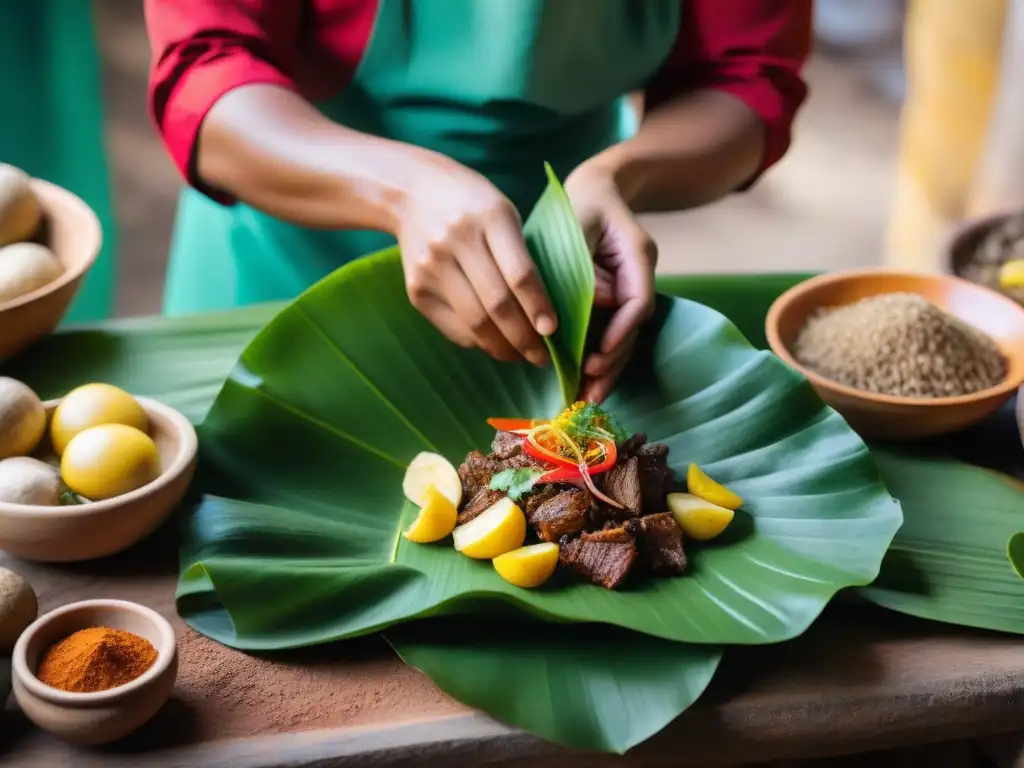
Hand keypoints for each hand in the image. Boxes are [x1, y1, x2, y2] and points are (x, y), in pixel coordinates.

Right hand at [396, 155, 555, 364]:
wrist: (410, 192)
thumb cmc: (472, 204)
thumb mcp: (503, 212)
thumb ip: (521, 255)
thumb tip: (544, 313)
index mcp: (490, 217)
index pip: (519, 274)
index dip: (538, 307)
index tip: (553, 331)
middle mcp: (457, 241)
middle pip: (496, 304)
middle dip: (524, 338)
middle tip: (542, 356)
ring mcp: (432, 266)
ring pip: (474, 322)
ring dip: (502, 347)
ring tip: (521, 356)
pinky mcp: (416, 288)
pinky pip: (453, 326)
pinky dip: (477, 341)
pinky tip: (494, 344)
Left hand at [565, 162, 656, 402]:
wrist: (596, 188)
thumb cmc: (583, 200)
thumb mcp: (581, 221)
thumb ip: (586, 260)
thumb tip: (593, 302)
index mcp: (638, 254)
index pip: (637, 301)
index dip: (621, 331)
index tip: (598, 354)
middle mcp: (638, 276)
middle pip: (634, 328)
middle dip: (614, 362)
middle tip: (591, 392)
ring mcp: (629, 289)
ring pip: (625, 335)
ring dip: (608, 368)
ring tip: (588, 397)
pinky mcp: (614, 298)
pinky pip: (611, 330)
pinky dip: (600, 355)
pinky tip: (586, 380)